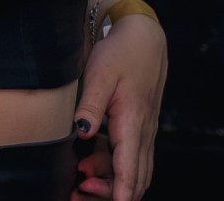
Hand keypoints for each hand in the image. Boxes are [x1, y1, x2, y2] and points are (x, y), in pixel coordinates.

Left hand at [74, 12, 166, 199]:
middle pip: (136, 177)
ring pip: (136, 170)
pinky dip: (117, 171)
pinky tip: (92, 168)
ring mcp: (144, 132)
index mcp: (133, 123)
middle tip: (78, 197)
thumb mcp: (100, 76)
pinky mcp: (140, 128)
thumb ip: (91, 106)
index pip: (130, 167)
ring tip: (81, 187)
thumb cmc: (120, 55)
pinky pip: (133, 158)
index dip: (121, 191)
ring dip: (114, 184)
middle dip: (113, 194)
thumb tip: (82, 134)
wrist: (144, 39)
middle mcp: (144, 133)